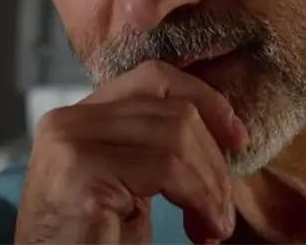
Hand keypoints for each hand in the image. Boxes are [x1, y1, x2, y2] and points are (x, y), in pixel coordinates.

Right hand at [15, 60, 248, 244]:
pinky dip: (199, 199)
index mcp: (77, 117)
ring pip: (176, 137)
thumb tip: (224, 132)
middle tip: (224, 208)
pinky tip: (201, 229)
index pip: (152, 77)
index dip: (204, 100)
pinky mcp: (84, 175)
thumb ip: (152, 147)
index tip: (237, 138)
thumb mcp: (125, 184)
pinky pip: (167, 169)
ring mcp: (71, 145)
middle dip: (214, 160)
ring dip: (211, 186)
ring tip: (215, 224)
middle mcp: (67, 122)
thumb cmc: (90, 242)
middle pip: (172, 109)